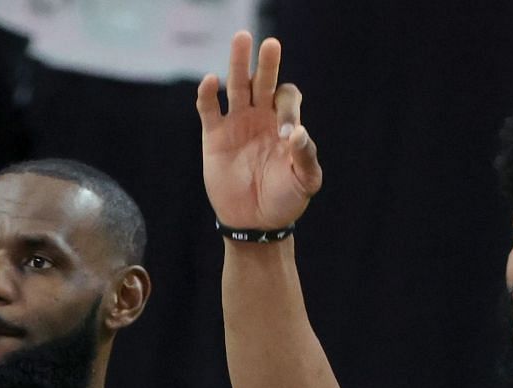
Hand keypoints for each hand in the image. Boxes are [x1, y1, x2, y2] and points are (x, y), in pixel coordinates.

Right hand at [196, 31, 319, 229]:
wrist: (255, 223)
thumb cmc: (285, 201)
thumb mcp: (304, 182)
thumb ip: (306, 157)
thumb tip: (296, 132)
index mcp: (283, 124)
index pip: (286, 99)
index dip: (287, 110)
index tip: (285, 134)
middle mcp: (260, 116)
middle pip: (262, 81)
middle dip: (267, 64)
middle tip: (271, 45)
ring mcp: (236, 123)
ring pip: (236, 85)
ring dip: (238, 64)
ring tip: (241, 39)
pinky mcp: (214, 135)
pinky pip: (209, 109)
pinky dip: (207, 94)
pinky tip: (211, 81)